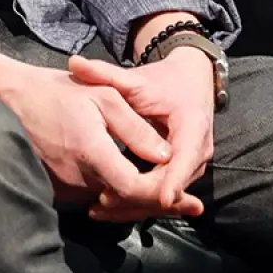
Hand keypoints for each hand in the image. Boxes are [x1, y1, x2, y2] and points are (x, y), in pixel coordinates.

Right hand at [0, 37, 200, 221]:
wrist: (17, 99)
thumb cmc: (60, 92)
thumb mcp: (103, 96)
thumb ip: (134, 128)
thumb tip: (163, 155)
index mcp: (90, 149)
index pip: (131, 186)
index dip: (158, 191)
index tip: (181, 193)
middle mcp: (76, 175)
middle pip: (124, 199)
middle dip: (155, 200)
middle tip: (191, 205)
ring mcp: (65, 185)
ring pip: (109, 199)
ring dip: (135, 197)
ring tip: (168, 193)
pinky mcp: (58, 188)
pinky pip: (93, 195)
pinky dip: (113, 193)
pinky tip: (132, 183)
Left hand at [67, 50, 215, 221]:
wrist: (189, 81)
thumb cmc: (163, 81)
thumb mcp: (136, 79)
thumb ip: (105, 74)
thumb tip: (73, 62)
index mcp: (192, 126)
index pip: (184, 159)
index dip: (174, 181)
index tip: (161, 198)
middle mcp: (198, 151)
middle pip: (172, 185)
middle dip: (141, 198)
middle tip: (104, 203)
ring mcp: (192, 166)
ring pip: (168, 195)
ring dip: (137, 205)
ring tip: (101, 209)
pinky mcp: (182, 174)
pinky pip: (163, 193)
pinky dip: (139, 201)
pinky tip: (110, 207)